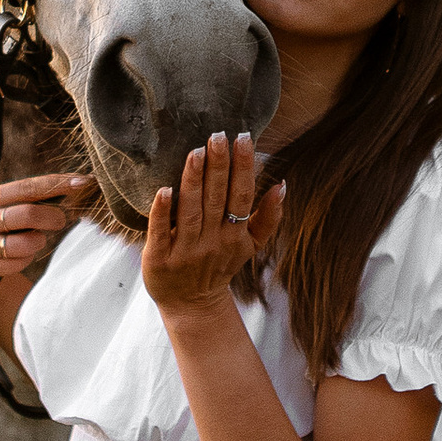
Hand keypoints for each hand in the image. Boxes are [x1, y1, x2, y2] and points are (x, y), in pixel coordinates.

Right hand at [0, 171, 87, 304]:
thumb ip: (13, 198)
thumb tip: (57, 192)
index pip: (27, 188)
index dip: (57, 184)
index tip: (81, 181)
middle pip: (30, 215)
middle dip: (54, 217)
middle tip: (60, 219)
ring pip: (28, 243)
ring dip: (39, 241)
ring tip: (33, 239)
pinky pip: (19, 263)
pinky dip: (26, 258)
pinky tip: (17, 255)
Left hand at [141, 131, 286, 314]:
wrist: (191, 305)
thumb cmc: (219, 265)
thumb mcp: (250, 245)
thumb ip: (268, 217)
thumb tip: (282, 185)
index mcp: (234, 235)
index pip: (242, 196)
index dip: (243, 168)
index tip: (243, 138)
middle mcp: (211, 242)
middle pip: (216, 199)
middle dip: (218, 167)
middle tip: (217, 136)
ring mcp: (184, 251)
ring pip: (191, 211)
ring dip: (193, 181)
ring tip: (195, 152)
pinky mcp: (159, 258)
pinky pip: (160, 231)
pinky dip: (162, 212)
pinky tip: (164, 190)